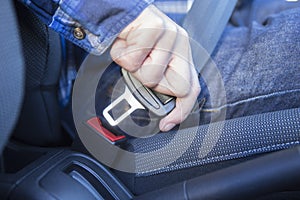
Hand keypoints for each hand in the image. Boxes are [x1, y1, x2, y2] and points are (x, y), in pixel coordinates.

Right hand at [110, 5, 199, 131]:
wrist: (116, 11)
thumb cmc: (131, 37)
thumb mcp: (148, 62)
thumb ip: (158, 80)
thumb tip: (160, 107)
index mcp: (181, 53)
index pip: (191, 88)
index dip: (182, 110)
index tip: (167, 124)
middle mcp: (180, 42)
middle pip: (176, 87)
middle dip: (153, 84)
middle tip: (142, 67)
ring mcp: (169, 34)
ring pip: (151, 75)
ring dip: (134, 68)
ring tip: (132, 52)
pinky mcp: (154, 26)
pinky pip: (133, 60)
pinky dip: (122, 55)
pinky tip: (125, 42)